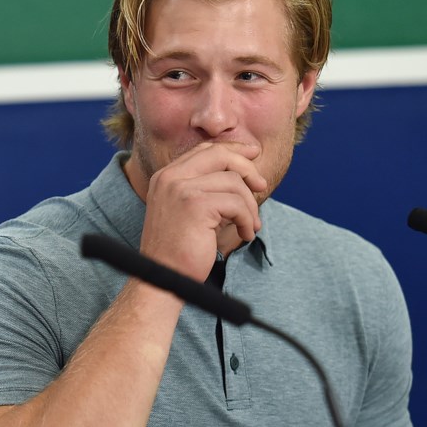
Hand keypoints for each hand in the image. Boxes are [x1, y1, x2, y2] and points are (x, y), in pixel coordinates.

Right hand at [139, 142, 266, 279]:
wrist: (164, 277)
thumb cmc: (179, 250)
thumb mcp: (187, 210)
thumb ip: (204, 188)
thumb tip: (242, 169)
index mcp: (165, 176)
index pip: (205, 150)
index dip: (233, 150)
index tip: (254, 156)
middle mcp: (170, 178)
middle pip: (220, 155)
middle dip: (248, 169)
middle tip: (262, 188)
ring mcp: (181, 189)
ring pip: (233, 182)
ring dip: (249, 206)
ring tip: (249, 226)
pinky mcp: (195, 205)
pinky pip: (236, 203)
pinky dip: (246, 220)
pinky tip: (244, 235)